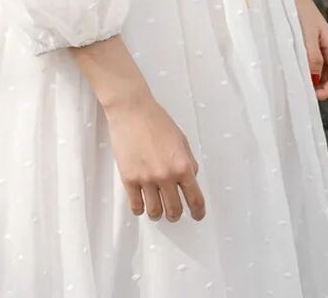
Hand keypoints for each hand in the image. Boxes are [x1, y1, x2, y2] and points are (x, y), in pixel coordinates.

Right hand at [103, 92, 205, 222]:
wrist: (132, 111)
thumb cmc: (156, 121)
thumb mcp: (182, 140)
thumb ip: (188, 162)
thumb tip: (190, 180)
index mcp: (183, 166)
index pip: (195, 199)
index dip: (198, 212)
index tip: (197, 215)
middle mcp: (166, 176)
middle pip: (174, 210)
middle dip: (175, 214)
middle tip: (173, 213)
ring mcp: (146, 179)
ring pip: (155, 212)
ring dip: (158, 214)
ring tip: (157, 209)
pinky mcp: (129, 179)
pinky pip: (136, 206)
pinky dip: (141, 209)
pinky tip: (142, 203)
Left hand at [290, 0, 327, 100]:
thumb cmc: (297, 8)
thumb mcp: (306, 33)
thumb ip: (311, 56)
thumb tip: (314, 80)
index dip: (326, 93)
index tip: (309, 96)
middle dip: (316, 89)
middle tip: (297, 91)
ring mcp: (318, 47)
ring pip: (317, 73)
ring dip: (308, 80)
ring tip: (291, 80)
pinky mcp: (307, 44)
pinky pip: (308, 63)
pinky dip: (302, 70)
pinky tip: (289, 69)